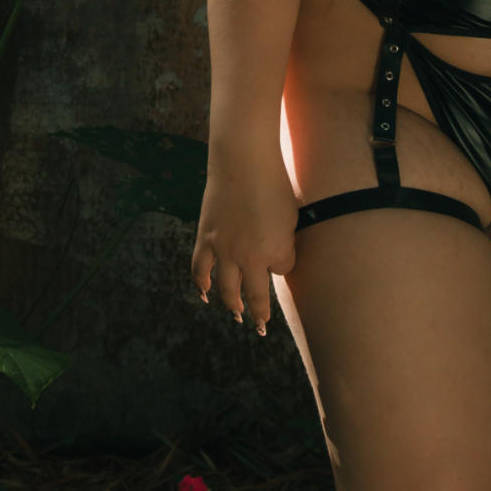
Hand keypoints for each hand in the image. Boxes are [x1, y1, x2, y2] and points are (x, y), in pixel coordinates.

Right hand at [189, 142, 298, 336]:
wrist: (243, 162)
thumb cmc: (274, 185)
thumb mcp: (290, 215)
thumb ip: (283, 240)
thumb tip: (274, 256)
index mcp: (277, 252)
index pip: (283, 271)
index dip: (283, 263)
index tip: (283, 254)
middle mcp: (251, 258)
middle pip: (255, 296)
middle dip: (259, 314)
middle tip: (261, 327)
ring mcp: (225, 250)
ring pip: (226, 290)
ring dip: (231, 306)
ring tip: (236, 316)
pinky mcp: (207, 239)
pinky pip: (200, 269)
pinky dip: (201, 285)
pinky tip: (204, 294)